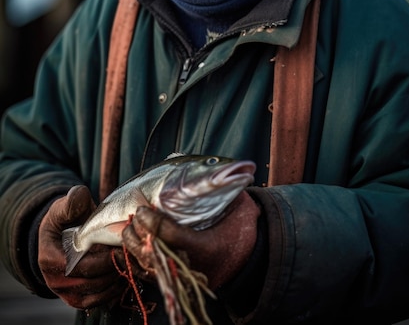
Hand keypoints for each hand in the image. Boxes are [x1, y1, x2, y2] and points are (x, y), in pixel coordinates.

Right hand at [38, 185, 126, 309]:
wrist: (60, 235)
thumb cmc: (64, 219)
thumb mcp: (65, 207)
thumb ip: (72, 201)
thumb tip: (79, 196)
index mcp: (49, 257)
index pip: (80, 265)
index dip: (102, 258)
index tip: (119, 246)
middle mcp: (55, 279)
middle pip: (90, 281)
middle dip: (113, 267)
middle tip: (130, 253)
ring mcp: (65, 292)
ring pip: (96, 293)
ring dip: (115, 279)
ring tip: (129, 262)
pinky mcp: (76, 298)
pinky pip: (96, 302)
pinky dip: (112, 292)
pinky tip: (124, 276)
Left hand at [122, 191, 260, 289]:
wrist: (250, 253)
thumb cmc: (239, 223)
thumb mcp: (235, 200)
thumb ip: (215, 183)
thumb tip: (192, 162)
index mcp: (208, 248)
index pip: (173, 238)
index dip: (154, 223)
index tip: (143, 209)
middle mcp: (192, 268)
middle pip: (154, 254)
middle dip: (138, 234)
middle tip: (134, 216)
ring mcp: (181, 277)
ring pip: (147, 266)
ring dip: (132, 246)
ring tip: (128, 228)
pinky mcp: (173, 281)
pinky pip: (146, 275)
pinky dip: (131, 261)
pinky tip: (123, 248)